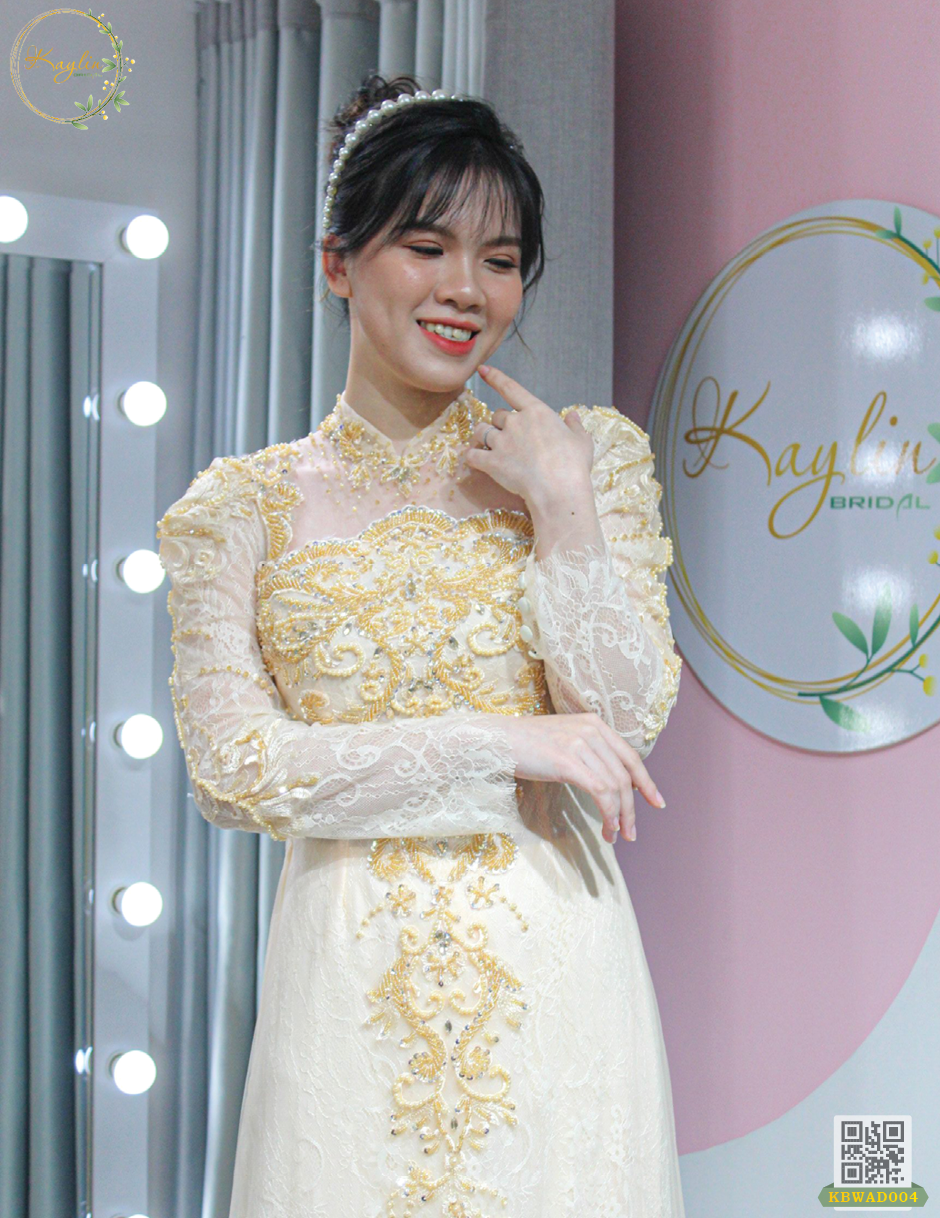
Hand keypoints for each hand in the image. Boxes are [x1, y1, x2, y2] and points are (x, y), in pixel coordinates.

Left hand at [463, 364, 594, 506]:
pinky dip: (471, 457)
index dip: (495, 378)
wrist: (558, 488)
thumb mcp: (581, 441)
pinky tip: (474, 460)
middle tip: (510, 439)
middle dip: (501, 424)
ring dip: (482, 436)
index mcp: (537, 412)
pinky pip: (472, 456)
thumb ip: (575, 426)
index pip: (511, 389)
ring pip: (481, 431)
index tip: (482, 370)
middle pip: (498, 415)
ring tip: (487, 446)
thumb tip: (573, 416)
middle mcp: (515, 422)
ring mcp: (501, 441)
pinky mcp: (491, 462)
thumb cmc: (574, 464)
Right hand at [492, 711, 666, 843]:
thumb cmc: (527, 745)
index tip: (656, 802)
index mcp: (595, 724)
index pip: (630, 756)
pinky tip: (606, 827)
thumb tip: (608, 783)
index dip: (646, 782)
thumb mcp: (565, 741)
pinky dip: (607, 812)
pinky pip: (599, 791)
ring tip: (615, 836)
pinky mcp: (568, 760)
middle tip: (632, 832)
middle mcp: (592, 730)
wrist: (498, 740)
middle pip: (625, 775)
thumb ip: (588, 753)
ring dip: (619, 816)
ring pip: (614, 786)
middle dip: (633, 808)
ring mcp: (580, 744)